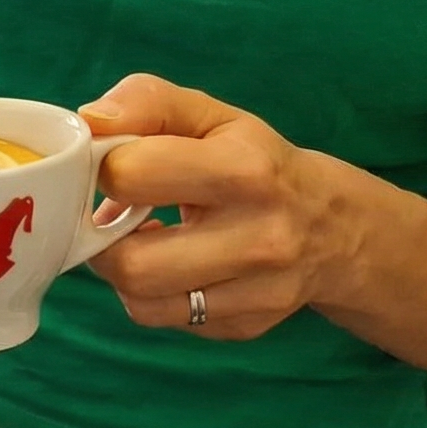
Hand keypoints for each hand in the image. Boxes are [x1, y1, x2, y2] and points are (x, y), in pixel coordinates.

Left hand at [79, 73, 349, 341]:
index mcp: (244, 170)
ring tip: (134, 239)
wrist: (335, 228)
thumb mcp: (210, 115)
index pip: (131, 175)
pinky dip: (148, 294)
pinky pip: (163, 319)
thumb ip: (146, 102)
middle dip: (100, 237)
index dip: (103, 167)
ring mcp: (257, 292)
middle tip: (108, 214)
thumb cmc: (255, 161)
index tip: (110, 165)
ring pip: (142, 300)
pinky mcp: (246, 325)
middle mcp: (258, 238)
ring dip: (120, 269)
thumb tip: (90, 120)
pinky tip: (167, 265)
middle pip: (131, 263)